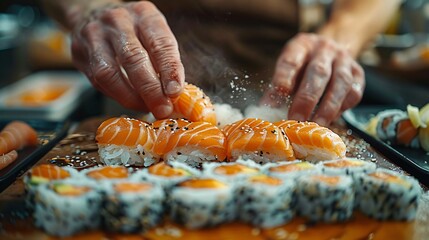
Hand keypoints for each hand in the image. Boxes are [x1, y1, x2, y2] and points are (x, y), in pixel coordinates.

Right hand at [71, 1, 183, 117]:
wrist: (92, 12)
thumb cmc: (133, 29)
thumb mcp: (154, 33)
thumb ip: (165, 59)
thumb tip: (174, 94)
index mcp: (143, 14)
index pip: (159, 43)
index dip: (169, 70)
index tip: (175, 92)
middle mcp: (117, 21)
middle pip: (133, 58)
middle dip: (150, 89)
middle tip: (162, 109)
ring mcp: (94, 35)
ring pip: (109, 73)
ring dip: (130, 97)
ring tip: (146, 108)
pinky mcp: (79, 52)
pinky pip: (98, 81)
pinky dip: (117, 96)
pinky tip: (130, 101)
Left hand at [261, 33, 364, 125]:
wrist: (330, 49)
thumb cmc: (302, 65)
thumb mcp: (286, 69)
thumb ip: (277, 88)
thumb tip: (266, 111)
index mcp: (301, 45)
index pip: (291, 60)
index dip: (284, 78)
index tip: (277, 96)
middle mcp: (325, 49)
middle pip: (318, 72)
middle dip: (307, 98)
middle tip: (296, 119)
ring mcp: (344, 59)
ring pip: (341, 82)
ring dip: (328, 106)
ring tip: (318, 124)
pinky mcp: (358, 73)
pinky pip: (354, 91)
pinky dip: (343, 107)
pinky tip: (332, 119)